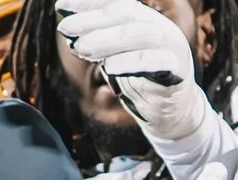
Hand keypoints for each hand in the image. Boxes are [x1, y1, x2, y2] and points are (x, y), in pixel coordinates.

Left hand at [55, 0, 205, 142]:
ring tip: (81, 49)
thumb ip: (96, 41)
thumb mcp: (115, 56)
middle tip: (65, 30)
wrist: (171, 111)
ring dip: (106, 41)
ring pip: (137, 36)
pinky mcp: (178, 71)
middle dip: (91, 21)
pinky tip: (110, 67)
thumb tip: (66, 26)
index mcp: (143, 18)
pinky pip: (155, 64)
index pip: (114, 3)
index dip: (88, 2)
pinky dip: (132, 63)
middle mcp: (157, 26)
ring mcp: (170, 46)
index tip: (60, 7)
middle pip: (123, 16)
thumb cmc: (140, 80)